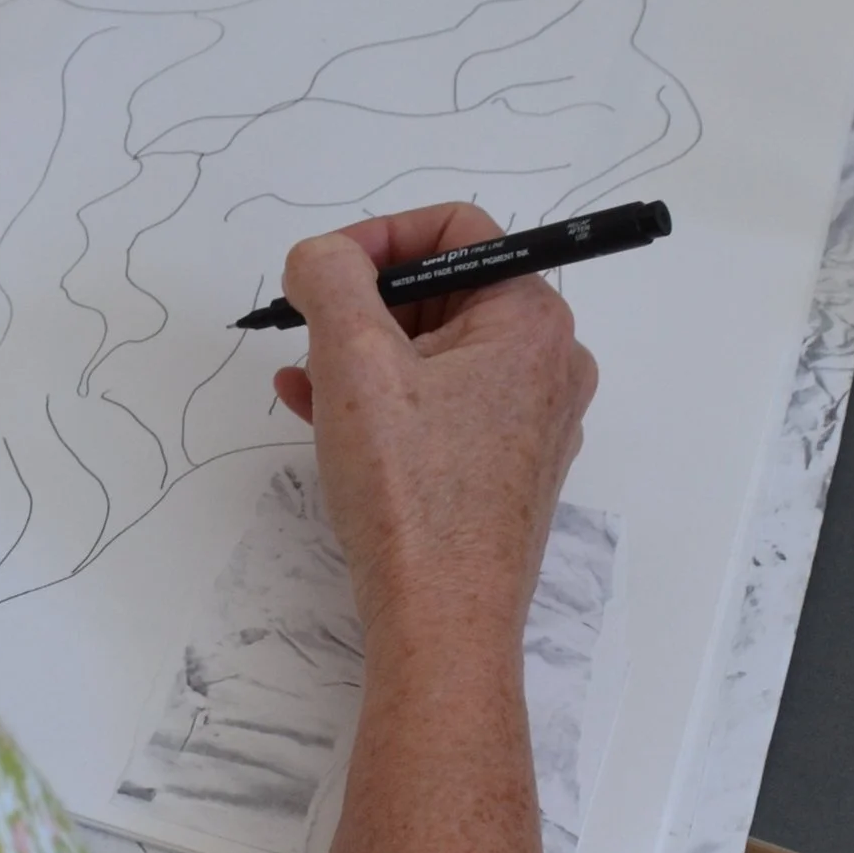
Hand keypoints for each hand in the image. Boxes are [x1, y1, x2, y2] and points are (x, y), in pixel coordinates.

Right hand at [273, 201, 596, 650]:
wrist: (440, 621)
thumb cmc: (408, 490)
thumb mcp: (354, 359)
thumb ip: (330, 277)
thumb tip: (321, 256)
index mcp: (532, 321)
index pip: (457, 230)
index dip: (379, 237)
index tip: (319, 274)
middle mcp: (548, 364)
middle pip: (443, 290)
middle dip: (364, 307)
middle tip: (310, 338)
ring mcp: (531, 420)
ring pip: (434, 351)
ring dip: (361, 354)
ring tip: (305, 383)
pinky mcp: (505, 467)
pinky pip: (439, 404)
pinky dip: (382, 399)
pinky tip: (320, 415)